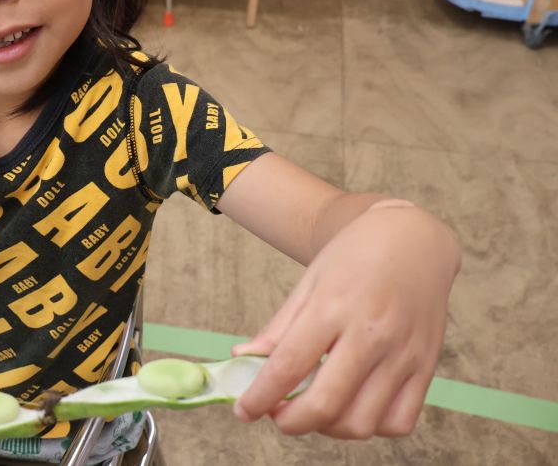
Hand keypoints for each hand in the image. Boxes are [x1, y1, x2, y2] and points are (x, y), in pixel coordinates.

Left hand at [231, 202, 459, 438]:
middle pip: (324, 404)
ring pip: (361, 423)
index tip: (243, 411)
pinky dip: (370, 427)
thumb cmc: (354, 258)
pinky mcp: (427, 368)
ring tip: (314, 407)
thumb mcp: (308, 284)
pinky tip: (353, 405)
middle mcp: (371, 333)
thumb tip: (240, 360)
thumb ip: (277, 328)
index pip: (288, 366)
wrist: (412, 239)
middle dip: (290, 422)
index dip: (259, 398)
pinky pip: (398, 422)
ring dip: (327, 428)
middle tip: (276, 414)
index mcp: (332, 307)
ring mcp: (403, 354)